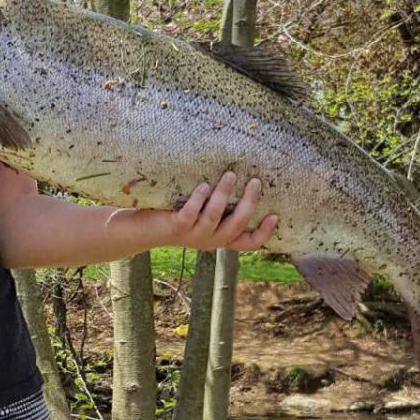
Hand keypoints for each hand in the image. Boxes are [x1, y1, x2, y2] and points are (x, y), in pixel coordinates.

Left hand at [161, 171, 276, 251]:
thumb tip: (240, 175)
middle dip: (249, 203)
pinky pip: (191, 213)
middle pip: (237, 225)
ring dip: (224, 194)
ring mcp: (194, 235)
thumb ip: (222, 205)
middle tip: (255, 182)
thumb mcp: (204, 214)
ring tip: (230, 175)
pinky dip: (199, 199)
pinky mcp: (177, 226)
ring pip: (215, 216)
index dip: (264, 233)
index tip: (274, 214)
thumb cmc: (179, 216)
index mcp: (221, 238)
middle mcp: (211, 240)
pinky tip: (204, 186)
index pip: (248, 243)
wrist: (145, 229)